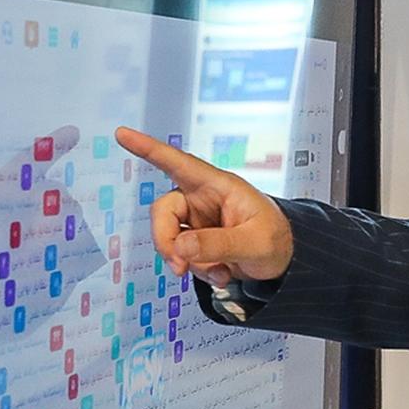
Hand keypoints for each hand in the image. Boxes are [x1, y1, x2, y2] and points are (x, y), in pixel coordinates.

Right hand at [113, 127, 293, 286]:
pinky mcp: (197, 240)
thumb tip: (180, 247)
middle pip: (162, 212)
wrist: (286, 260)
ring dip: (189, 262)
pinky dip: (197, 269)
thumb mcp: (255, 243)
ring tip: (221, 272)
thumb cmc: (278, 239)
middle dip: (167, 243)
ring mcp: (197, 220)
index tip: (122, 134)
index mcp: (219, 186)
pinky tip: (221, 274)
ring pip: (170, 238)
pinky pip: (181, 255)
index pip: (179, 164)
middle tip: (180, 268)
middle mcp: (202, 199)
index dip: (149, 149)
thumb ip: (219, 244)